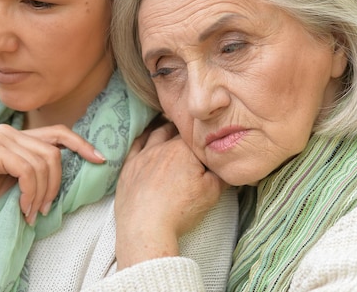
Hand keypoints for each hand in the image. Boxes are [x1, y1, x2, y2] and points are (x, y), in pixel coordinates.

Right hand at [0, 124, 105, 229]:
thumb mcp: (24, 180)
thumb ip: (42, 166)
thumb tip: (83, 159)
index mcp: (19, 135)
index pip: (58, 133)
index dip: (81, 144)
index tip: (101, 159)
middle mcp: (8, 131)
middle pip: (53, 153)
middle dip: (54, 185)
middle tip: (44, 209)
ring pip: (43, 163)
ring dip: (42, 194)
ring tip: (32, 212)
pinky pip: (28, 171)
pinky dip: (30, 193)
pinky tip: (22, 208)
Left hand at [114, 122, 227, 268]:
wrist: (146, 227)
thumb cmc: (180, 210)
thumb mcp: (211, 193)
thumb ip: (221, 174)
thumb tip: (226, 163)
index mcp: (184, 149)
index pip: (196, 134)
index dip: (203, 135)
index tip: (207, 137)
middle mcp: (162, 146)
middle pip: (175, 130)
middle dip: (185, 131)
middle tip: (192, 132)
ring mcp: (143, 155)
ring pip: (155, 133)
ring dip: (164, 129)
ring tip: (171, 128)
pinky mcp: (129, 166)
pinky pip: (136, 145)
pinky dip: (143, 138)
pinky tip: (146, 137)